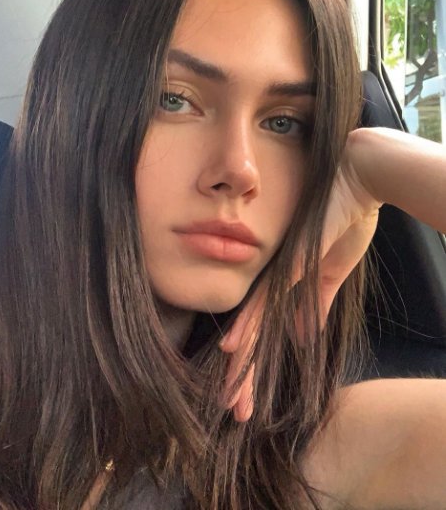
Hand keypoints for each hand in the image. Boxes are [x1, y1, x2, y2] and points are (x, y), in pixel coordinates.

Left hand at [219, 132, 380, 421]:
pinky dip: (250, 325)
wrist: (357, 178)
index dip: (253, 363)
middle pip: (253, 334)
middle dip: (244, 374)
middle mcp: (274, 280)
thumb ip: (314, 303)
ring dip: (242, 363)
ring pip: (253, 324)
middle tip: (234, 408)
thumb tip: (302, 338)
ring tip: (229, 395)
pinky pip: (266, 301)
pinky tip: (233, 347)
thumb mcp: (331, 271)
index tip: (245, 393)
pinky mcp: (291, 263)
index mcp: (283, 282)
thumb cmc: (344, 217)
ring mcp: (279, 271)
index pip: (262, 330)